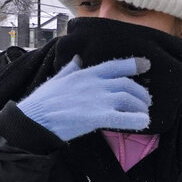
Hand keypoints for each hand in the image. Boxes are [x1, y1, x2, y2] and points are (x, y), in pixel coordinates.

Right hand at [17, 56, 150, 140]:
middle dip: (141, 93)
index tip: (147, 65)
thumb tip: (76, 58)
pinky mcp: (97, 117)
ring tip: (144, 113)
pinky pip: (123, 118)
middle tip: (146, 101)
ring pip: (128, 99)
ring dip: (140, 107)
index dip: (133, 64)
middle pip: (127, 84)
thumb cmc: (44, 100)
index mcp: (86, 73)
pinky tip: (143, 123)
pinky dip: (136, 120)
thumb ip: (70, 68)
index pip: (115, 65)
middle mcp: (95, 84)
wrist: (34, 118)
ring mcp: (97, 100)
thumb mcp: (58, 78)